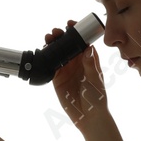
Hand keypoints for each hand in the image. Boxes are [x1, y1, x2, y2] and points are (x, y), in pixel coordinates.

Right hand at [47, 16, 107, 132]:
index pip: (81, 41)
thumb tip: (88, 49)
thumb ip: (90, 65)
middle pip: (67, 44)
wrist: (88, 116)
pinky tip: (43, 52)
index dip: (76, 31)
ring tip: (48, 39)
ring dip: (52, 44)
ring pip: (57, 52)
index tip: (70, 24)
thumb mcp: (95, 80)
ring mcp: (66, 70)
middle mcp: (76, 62)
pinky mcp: (57, 78)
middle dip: (60, 36)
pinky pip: (50, 65)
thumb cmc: (97, 97)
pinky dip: (46, 58)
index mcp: (88, 59)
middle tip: (55, 32)